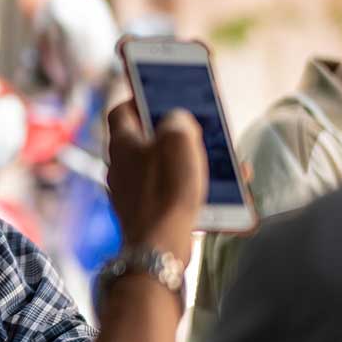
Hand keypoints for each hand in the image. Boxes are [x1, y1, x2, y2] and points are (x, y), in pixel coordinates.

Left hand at [105, 98, 206, 264]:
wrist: (159, 247)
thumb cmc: (167, 189)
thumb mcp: (179, 139)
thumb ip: (178, 119)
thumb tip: (177, 119)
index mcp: (122, 143)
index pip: (122, 110)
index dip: (141, 98)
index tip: (162, 94)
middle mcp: (120, 167)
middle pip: (145, 140)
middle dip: (173, 132)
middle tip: (197, 127)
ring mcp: (130, 193)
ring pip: (161, 168)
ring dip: (188, 161)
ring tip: (218, 160)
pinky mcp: (145, 215)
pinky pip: (170, 193)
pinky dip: (191, 188)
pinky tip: (220, 191)